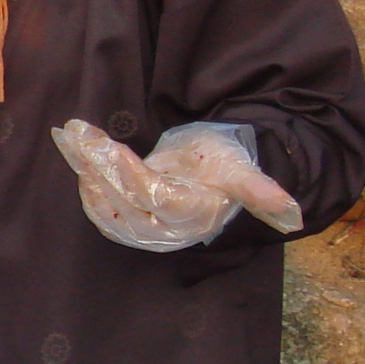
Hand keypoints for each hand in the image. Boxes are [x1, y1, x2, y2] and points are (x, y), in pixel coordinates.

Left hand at [52, 118, 303, 251]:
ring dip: (83, 170)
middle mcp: (164, 230)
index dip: (131, 174)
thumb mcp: (244, 172)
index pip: (154, 197)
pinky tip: (73, 154)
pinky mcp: (123, 222)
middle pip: (122, 199)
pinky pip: (96, 206)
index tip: (114, 148)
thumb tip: (292, 216)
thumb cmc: (225, 168)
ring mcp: (141, 229)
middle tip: (80, 133)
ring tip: (71, 136)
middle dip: (98, 164)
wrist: (210, 180)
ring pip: (103, 202)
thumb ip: (262, 192)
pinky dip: (81, 180)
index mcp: (193, 215)